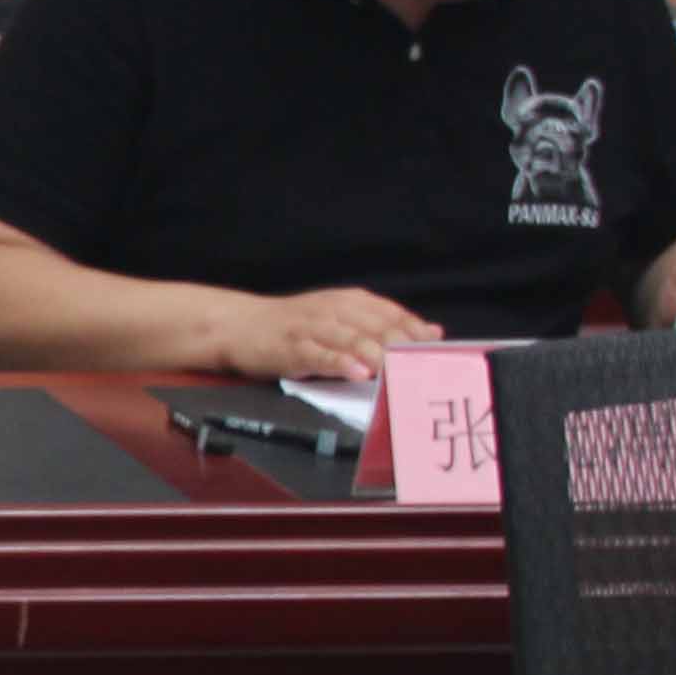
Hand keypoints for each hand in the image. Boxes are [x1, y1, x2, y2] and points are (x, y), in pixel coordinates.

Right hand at [213, 284, 441, 382]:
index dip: (415, 332)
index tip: (437, 351)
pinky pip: (321, 356)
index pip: (391, 313)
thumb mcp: (339, 318)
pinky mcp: (292, 349)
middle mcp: (333, 310)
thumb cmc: (293, 327)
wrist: (238, 326)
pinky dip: (341, 364)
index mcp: (348, 301)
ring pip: (353, 339)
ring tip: (397, 370)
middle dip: (403, 345)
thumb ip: (382, 324)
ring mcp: (312, 329)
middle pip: (377, 326)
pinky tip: (358, 373)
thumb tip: (431, 331)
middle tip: (424, 366)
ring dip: (378, 354)